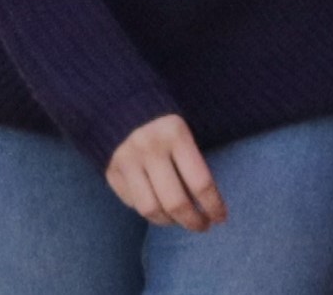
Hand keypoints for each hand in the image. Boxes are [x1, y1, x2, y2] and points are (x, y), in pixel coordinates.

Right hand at [107, 115, 224, 231]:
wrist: (121, 106)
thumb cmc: (165, 126)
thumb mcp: (185, 133)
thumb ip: (195, 163)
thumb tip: (209, 205)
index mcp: (175, 134)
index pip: (200, 183)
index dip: (213, 206)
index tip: (220, 218)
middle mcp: (148, 148)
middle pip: (175, 203)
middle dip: (193, 221)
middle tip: (203, 226)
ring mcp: (127, 161)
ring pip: (151, 210)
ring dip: (170, 222)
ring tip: (180, 220)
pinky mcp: (111, 172)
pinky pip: (133, 204)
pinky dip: (149, 212)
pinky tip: (160, 208)